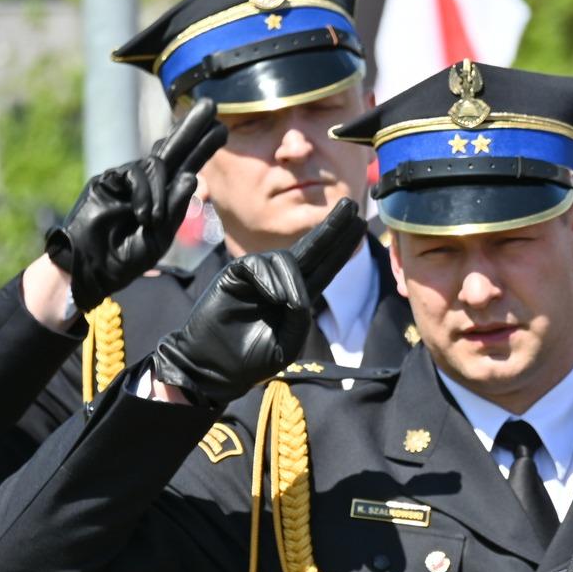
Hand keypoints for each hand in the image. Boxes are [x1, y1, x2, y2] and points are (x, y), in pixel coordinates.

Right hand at [45, 100, 227, 315]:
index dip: (202, 148)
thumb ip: (176, 208)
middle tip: (211, 106)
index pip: (187, 166)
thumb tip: (193, 175)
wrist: (92, 267)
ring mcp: (127, 179)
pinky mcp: (108, 179)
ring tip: (152, 220)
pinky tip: (143, 215)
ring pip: (156, 165)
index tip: (222, 129)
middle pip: (173, 149)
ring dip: (160, 192)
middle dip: (192, 128)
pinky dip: (145, 194)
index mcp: (164, 198)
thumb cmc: (125, 258)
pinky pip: (136, 174)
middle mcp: (148, 184)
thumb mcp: (159, 237)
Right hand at [149, 199, 365, 407]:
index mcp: (299, 296)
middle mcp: (282, 281)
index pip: (326, 265)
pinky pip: (258, 265)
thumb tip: (299, 293)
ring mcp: (258, 276)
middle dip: (332, 228)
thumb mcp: (287, 344)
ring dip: (292, 280)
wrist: (214, 366)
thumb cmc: (251, 359)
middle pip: (313, 249)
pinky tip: (273, 297)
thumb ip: (300, 319)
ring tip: (289, 306)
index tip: (358, 223)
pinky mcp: (235, 274)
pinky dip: (270, 280)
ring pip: (285, 259)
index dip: (341, 245)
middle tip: (350, 205)